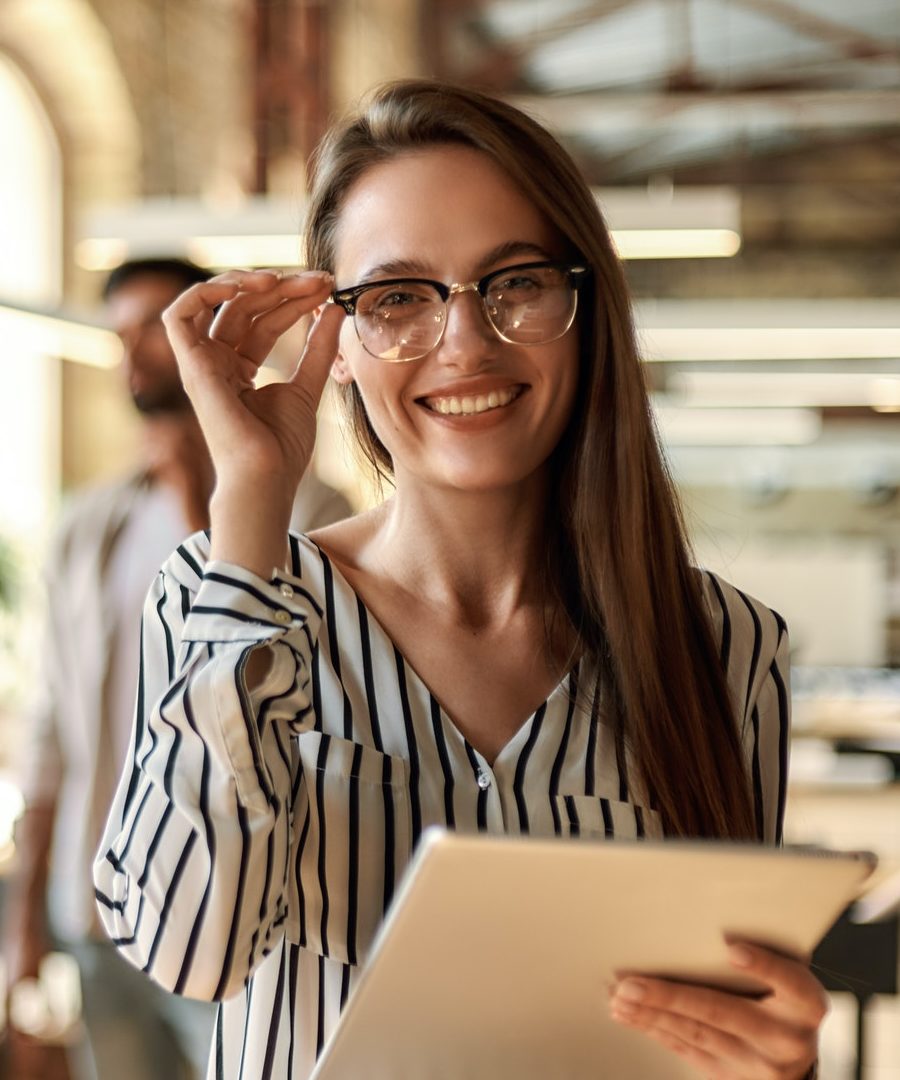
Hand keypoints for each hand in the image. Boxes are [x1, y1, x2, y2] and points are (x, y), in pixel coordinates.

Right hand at [162, 268, 344, 498]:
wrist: (267, 476)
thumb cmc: (282, 447)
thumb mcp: (307, 386)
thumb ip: (318, 349)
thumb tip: (335, 310)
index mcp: (240, 368)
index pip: (264, 319)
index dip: (294, 299)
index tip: (328, 290)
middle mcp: (217, 362)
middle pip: (245, 306)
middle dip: (283, 287)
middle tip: (320, 281)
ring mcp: (201, 363)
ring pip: (216, 301)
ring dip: (251, 281)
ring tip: (287, 279)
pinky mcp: (190, 366)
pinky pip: (180, 314)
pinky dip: (207, 291)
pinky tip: (248, 285)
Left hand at [609, 942, 825, 1077]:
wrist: (796, 1062)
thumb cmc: (785, 1000)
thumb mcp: (791, 977)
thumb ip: (765, 955)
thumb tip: (716, 930)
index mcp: (807, 1004)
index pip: (790, 981)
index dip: (763, 965)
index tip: (733, 949)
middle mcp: (786, 1039)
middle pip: (723, 1013)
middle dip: (671, 997)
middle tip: (631, 984)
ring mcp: (757, 1065)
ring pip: (696, 1034)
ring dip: (652, 1014)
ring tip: (620, 997)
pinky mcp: (729, 1076)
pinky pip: (686, 1049)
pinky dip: (655, 1028)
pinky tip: (630, 1014)